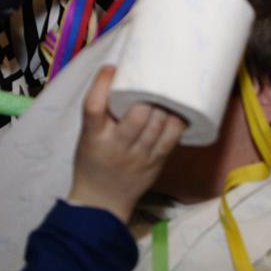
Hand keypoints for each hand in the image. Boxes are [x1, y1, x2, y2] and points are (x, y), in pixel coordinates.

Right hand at [69, 66, 186, 221]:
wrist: (102, 202)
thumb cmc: (94, 161)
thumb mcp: (88, 136)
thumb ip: (102, 112)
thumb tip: (123, 75)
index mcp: (93, 137)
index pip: (93, 108)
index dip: (102, 85)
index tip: (111, 69)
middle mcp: (116, 146)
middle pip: (136, 116)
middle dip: (148, 95)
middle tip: (154, 78)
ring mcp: (138, 157)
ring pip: (157, 125)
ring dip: (165, 104)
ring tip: (170, 88)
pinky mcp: (156, 163)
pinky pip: (171, 139)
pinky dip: (177, 121)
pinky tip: (182, 108)